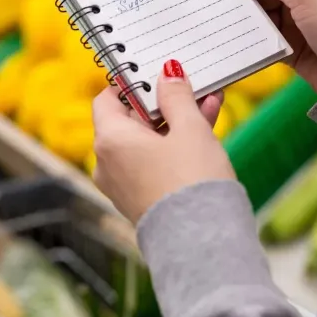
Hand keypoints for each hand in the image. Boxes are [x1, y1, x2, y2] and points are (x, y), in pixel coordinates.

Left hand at [92, 60, 235, 224]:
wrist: (203, 243)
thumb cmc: (192, 181)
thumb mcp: (189, 128)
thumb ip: (176, 96)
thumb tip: (167, 74)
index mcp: (109, 140)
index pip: (108, 99)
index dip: (132, 84)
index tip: (156, 74)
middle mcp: (107, 163)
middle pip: (130, 121)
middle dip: (163, 104)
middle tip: (192, 87)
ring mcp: (122, 185)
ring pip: (146, 143)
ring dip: (174, 124)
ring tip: (208, 105)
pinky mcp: (140, 201)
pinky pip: (152, 164)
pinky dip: (172, 148)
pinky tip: (204, 133)